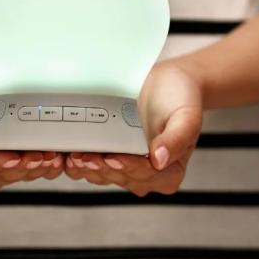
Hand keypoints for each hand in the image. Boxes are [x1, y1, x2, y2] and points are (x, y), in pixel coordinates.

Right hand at [0, 60, 63, 190]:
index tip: (13, 157)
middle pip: (7, 174)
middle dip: (25, 166)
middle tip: (41, 156)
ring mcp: (6, 164)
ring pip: (26, 173)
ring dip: (41, 166)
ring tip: (54, 155)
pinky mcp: (23, 156)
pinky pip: (38, 165)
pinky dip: (50, 161)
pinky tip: (60, 153)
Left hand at [64, 63, 202, 195]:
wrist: (168, 82)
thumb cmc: (181, 97)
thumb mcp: (187, 114)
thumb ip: (177, 138)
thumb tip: (160, 159)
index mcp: (170, 171)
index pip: (145, 173)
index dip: (127, 166)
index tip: (111, 159)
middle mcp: (149, 175)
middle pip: (121, 176)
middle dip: (101, 167)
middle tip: (82, 157)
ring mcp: (129, 168)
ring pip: (104, 174)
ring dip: (87, 167)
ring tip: (73, 156)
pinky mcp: (112, 159)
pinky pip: (95, 165)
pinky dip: (83, 162)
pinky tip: (71, 154)